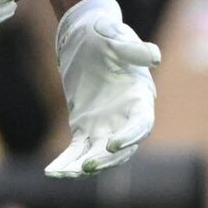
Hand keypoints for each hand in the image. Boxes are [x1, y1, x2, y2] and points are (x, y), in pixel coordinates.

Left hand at [46, 0, 159, 177]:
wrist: (86, 35)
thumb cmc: (105, 34)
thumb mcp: (116, 36)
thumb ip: (132, 49)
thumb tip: (154, 57)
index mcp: (139, 99)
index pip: (140, 125)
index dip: (129, 137)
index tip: (112, 145)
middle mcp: (124, 118)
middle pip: (121, 149)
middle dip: (105, 160)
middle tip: (85, 165)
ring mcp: (104, 125)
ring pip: (98, 154)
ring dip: (83, 166)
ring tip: (65, 173)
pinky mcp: (84, 126)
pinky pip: (77, 149)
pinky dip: (67, 161)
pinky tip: (52, 171)